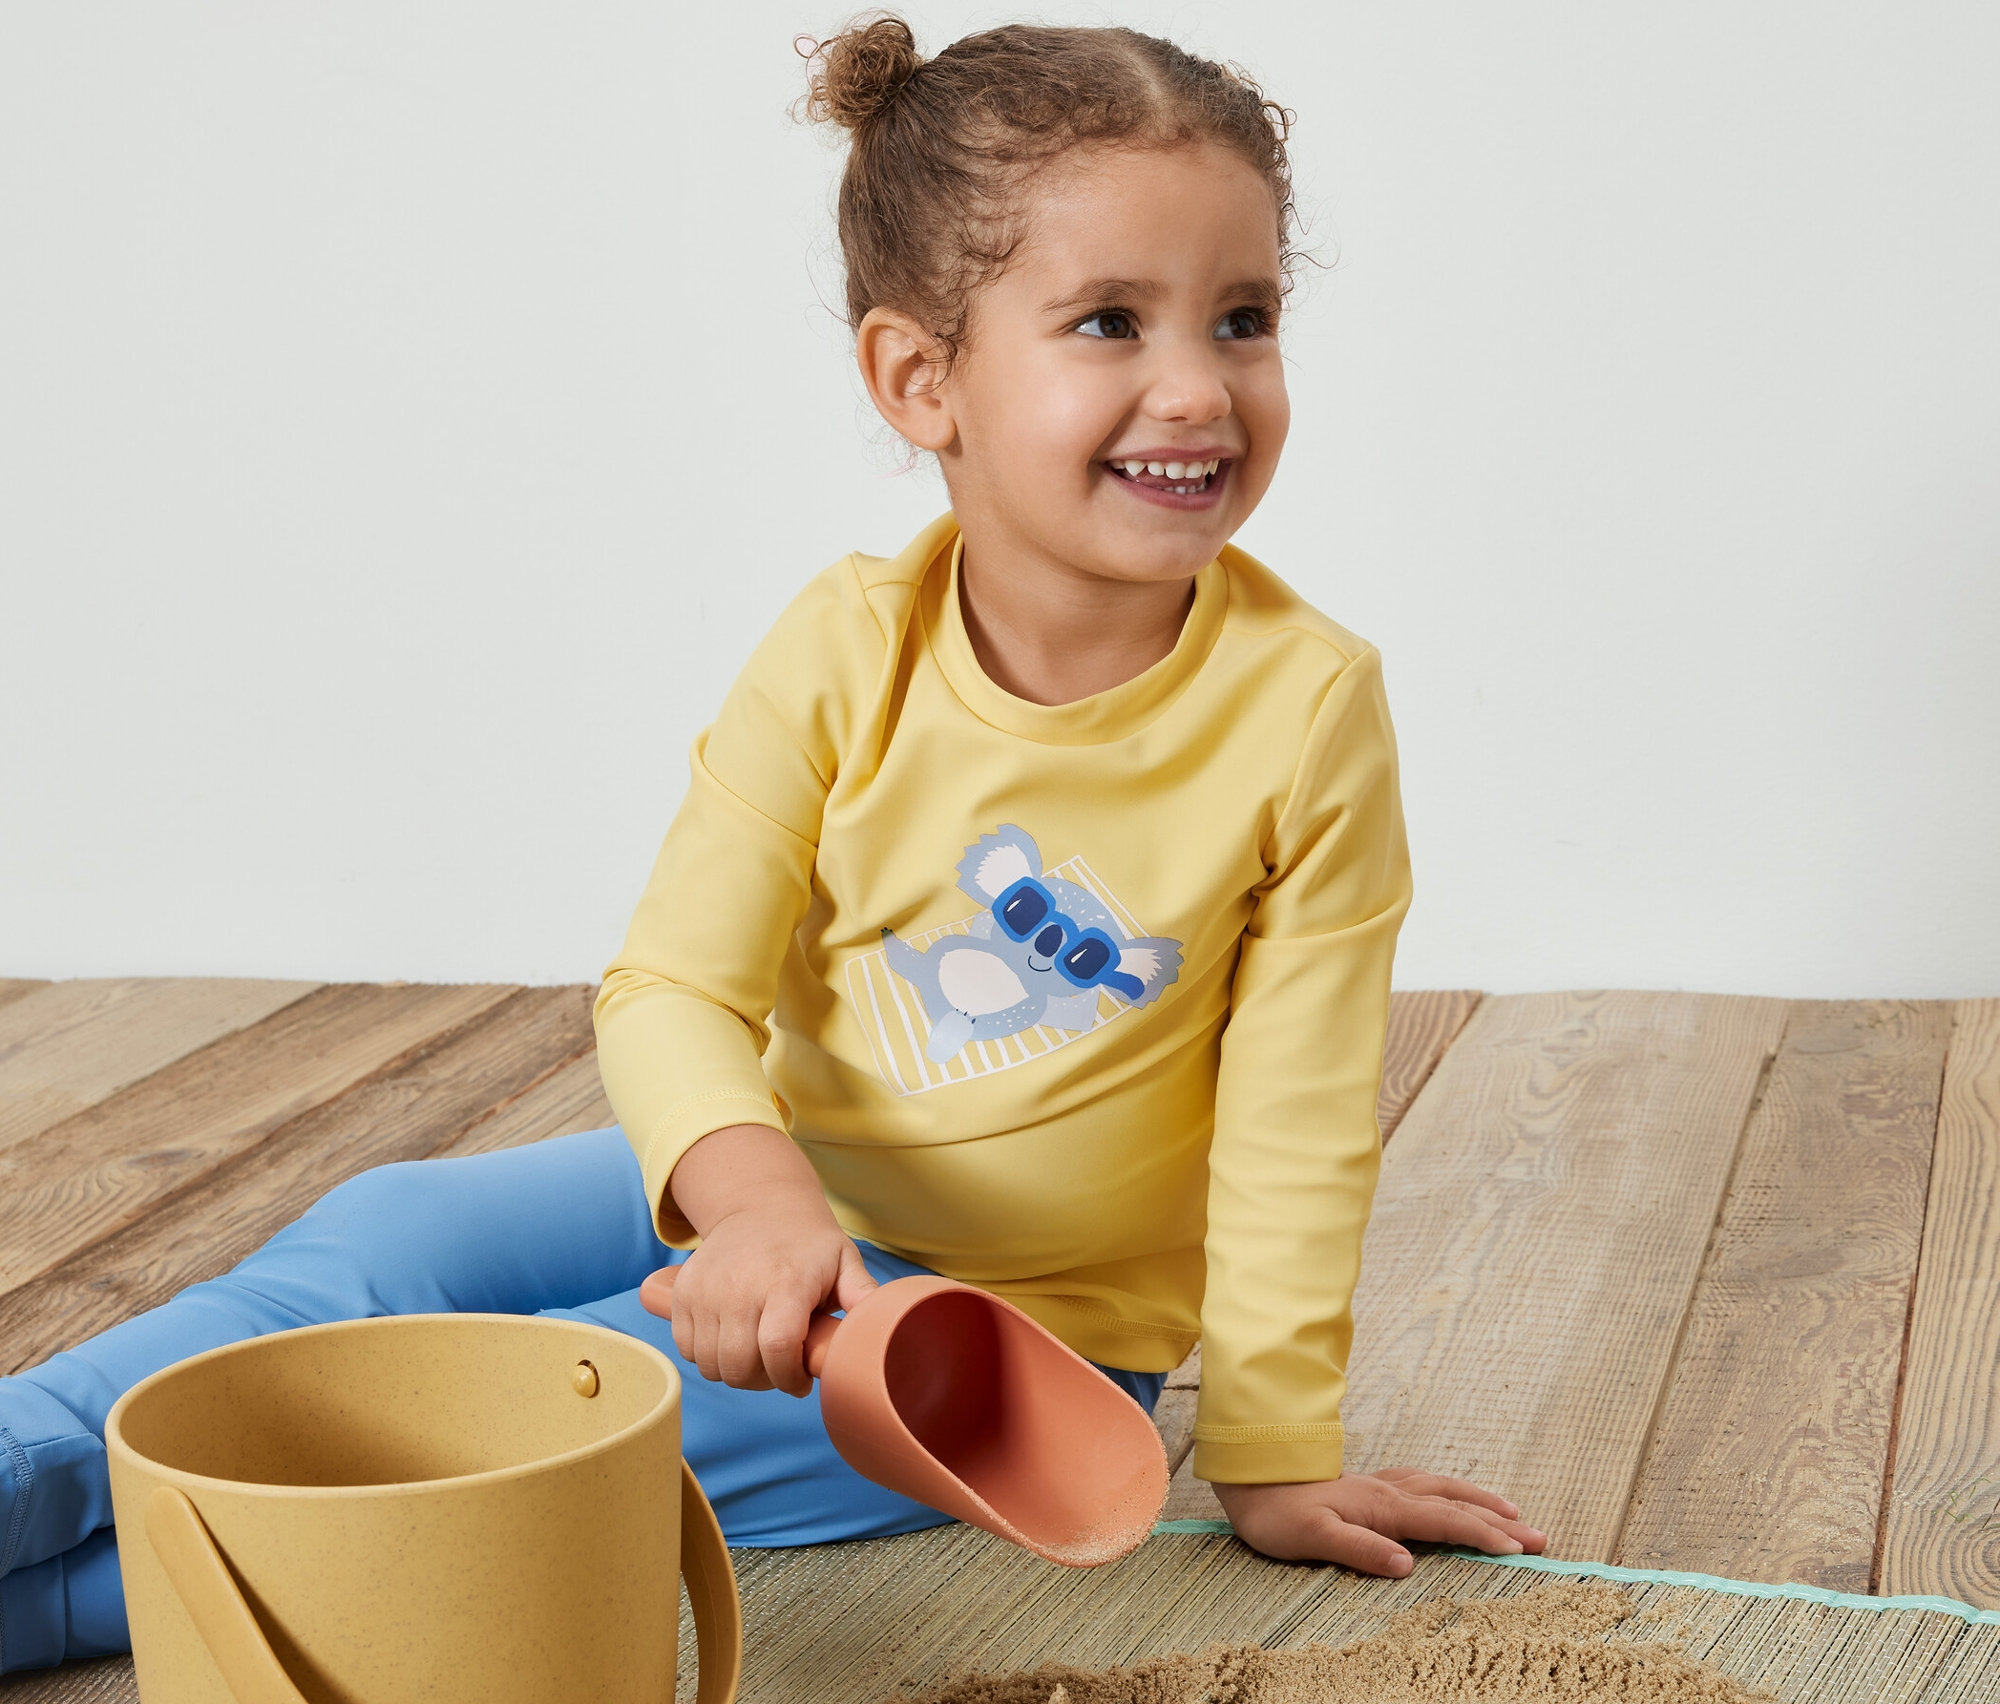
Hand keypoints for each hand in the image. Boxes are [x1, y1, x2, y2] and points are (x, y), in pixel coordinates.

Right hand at [664, 1124, 876, 1396]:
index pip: (777, 1348)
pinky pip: (687, 1349)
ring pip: (712, 1365)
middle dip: (763, 1380)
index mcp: (785, 1282)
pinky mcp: (683, 1293)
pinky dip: (707, 1356)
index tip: (801, 1381)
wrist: (759, 1206)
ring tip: (757, 1355)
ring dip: (735, 1371)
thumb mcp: (844, 1260)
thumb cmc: (807, 1244)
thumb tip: (890, 1327)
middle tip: (779, 1369)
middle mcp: (739, 1286)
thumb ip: (862, 1295)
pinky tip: (732, 1341)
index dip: (789, 1378)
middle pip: (739, 1366)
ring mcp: (705, 1290)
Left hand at [1213, 1469, 1544, 1577]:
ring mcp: (1379, 1485)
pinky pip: (1422, 1484)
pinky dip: (1448, 1489)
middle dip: (1498, 1519)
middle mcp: (1387, 1491)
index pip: (1443, 1521)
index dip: (1483, 1535)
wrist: (1249, 1480)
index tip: (1519, 1549)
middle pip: (1453, 1502)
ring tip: (1513, 1510)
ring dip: (1479, 1499)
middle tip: (1539, 1536)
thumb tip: (1406, 1563)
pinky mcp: (1368, 1486)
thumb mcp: (1312, 1538)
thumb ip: (1359, 1549)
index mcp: (1380, 1506)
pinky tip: (1450, 1493)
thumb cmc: (1277, 1515)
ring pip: (1441, 1488)